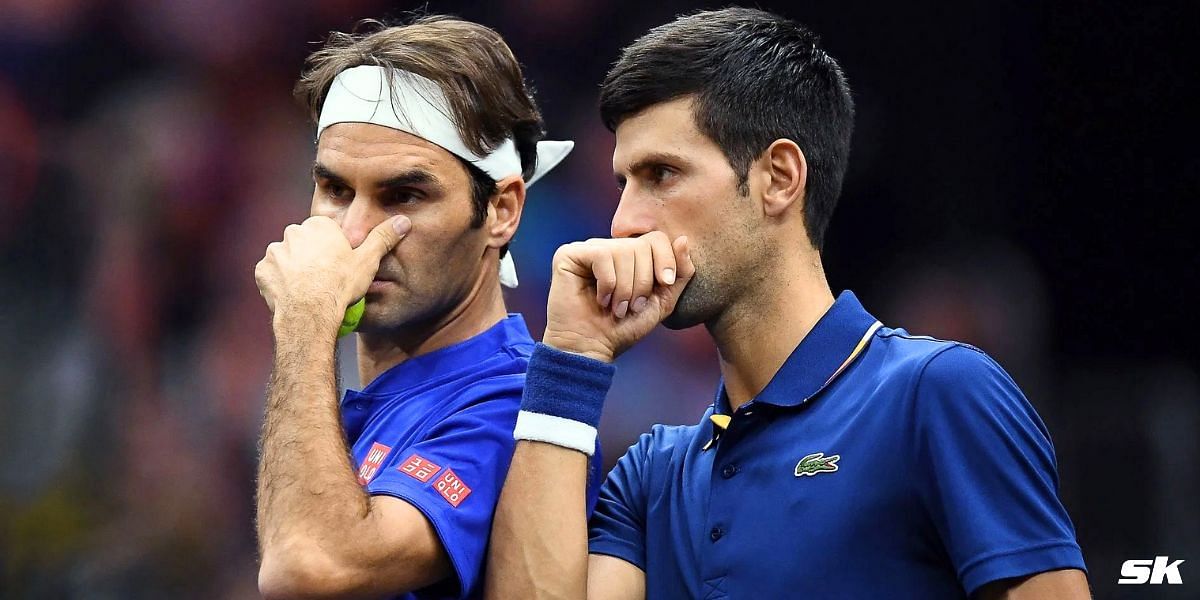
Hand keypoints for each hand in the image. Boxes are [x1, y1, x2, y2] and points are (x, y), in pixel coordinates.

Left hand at [255, 215, 410, 327]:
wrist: (310, 314)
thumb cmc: (341, 285)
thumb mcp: (368, 261)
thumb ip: (383, 238)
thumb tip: (403, 221)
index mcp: (318, 225)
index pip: (327, 232)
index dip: (335, 249)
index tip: (341, 266)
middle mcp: (293, 233)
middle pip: (306, 242)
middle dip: (313, 256)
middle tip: (326, 278)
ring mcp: (275, 252)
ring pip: (287, 257)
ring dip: (295, 269)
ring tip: (309, 289)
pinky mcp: (262, 271)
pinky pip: (272, 274)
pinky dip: (281, 282)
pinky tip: (294, 295)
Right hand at [543, 232, 694, 361]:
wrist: (593, 348)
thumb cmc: (624, 327)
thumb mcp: (662, 301)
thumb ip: (679, 273)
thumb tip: (683, 240)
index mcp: (631, 255)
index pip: (657, 239)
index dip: (665, 261)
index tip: (663, 285)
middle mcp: (610, 247)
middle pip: (642, 245)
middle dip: (643, 282)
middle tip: (631, 306)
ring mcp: (589, 249)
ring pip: (623, 251)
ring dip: (625, 288)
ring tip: (616, 307)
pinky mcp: (569, 254)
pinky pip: (601, 256)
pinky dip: (607, 284)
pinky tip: (599, 300)